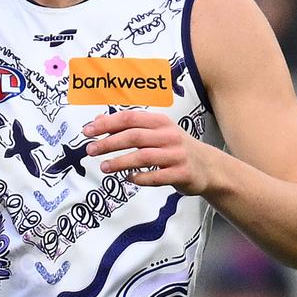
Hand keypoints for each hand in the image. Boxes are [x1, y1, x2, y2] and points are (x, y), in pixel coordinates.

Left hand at [83, 110, 215, 194]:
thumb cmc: (174, 147)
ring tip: (104, 167)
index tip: (88, 131)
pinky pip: (157, 176)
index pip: (129, 118)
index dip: (107, 124)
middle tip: (90, 150)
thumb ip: (128, 126)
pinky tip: (128, 178)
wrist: (209, 167)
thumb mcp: (155, 131)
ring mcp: (177, 155)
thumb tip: (98, 119)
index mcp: (160, 122)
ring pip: (144, 156)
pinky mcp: (182, 173)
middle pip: (134, 136)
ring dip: (120, 162)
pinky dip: (140, 178)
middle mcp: (169, 136)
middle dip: (109, 143)